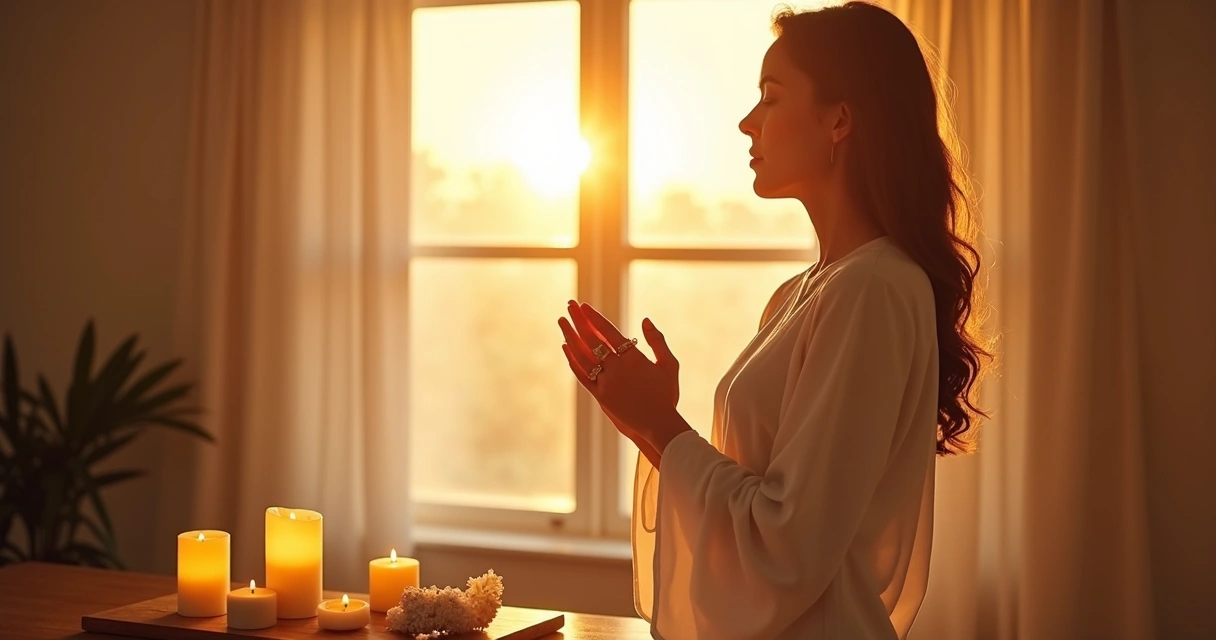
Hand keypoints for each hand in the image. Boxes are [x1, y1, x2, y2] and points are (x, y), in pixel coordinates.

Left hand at [558, 301, 689, 451]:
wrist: (659, 424)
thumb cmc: (666, 394)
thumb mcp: (669, 365)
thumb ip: (657, 341)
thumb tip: (645, 320)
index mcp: (634, 358)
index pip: (608, 332)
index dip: (594, 317)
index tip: (584, 306)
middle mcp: (617, 369)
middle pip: (592, 340)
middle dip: (579, 320)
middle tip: (570, 305)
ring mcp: (607, 383)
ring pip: (583, 356)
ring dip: (570, 336)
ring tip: (563, 322)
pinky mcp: (601, 397)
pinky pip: (582, 375)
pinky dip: (573, 360)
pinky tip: (567, 347)